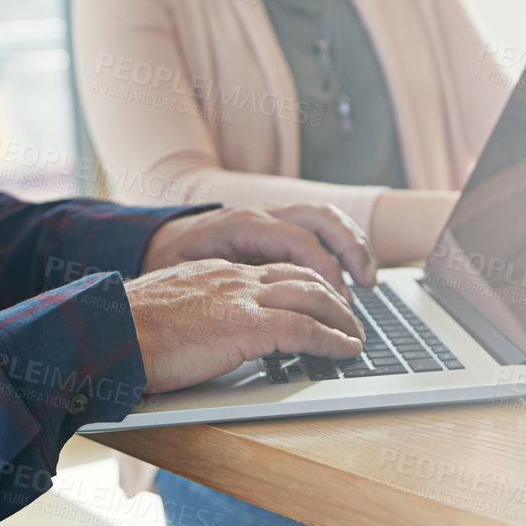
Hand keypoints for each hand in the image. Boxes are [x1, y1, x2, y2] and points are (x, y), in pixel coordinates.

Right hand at [125, 259, 364, 392]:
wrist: (109, 333)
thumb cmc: (127, 329)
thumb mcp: (167, 308)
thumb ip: (193, 310)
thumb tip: (200, 331)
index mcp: (216, 271)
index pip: (273, 269)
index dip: (303, 285)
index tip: (318, 301)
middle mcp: (234, 277)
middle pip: (302, 275)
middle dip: (334, 295)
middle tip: (349, 317)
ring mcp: (242, 298)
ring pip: (312, 295)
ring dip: (341, 317)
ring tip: (355, 336)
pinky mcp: (246, 326)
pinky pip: (304, 328)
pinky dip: (332, 339)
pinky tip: (346, 351)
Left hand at [142, 203, 377, 294]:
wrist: (157, 238)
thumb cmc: (171, 262)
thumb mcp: (187, 274)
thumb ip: (222, 285)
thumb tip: (252, 312)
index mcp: (242, 225)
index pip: (298, 242)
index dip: (324, 273)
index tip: (337, 304)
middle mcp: (260, 213)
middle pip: (319, 219)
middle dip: (350, 250)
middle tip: (366, 286)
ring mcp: (270, 214)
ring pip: (324, 217)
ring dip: (352, 244)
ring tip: (368, 279)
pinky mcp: (276, 223)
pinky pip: (317, 225)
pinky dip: (341, 244)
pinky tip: (351, 272)